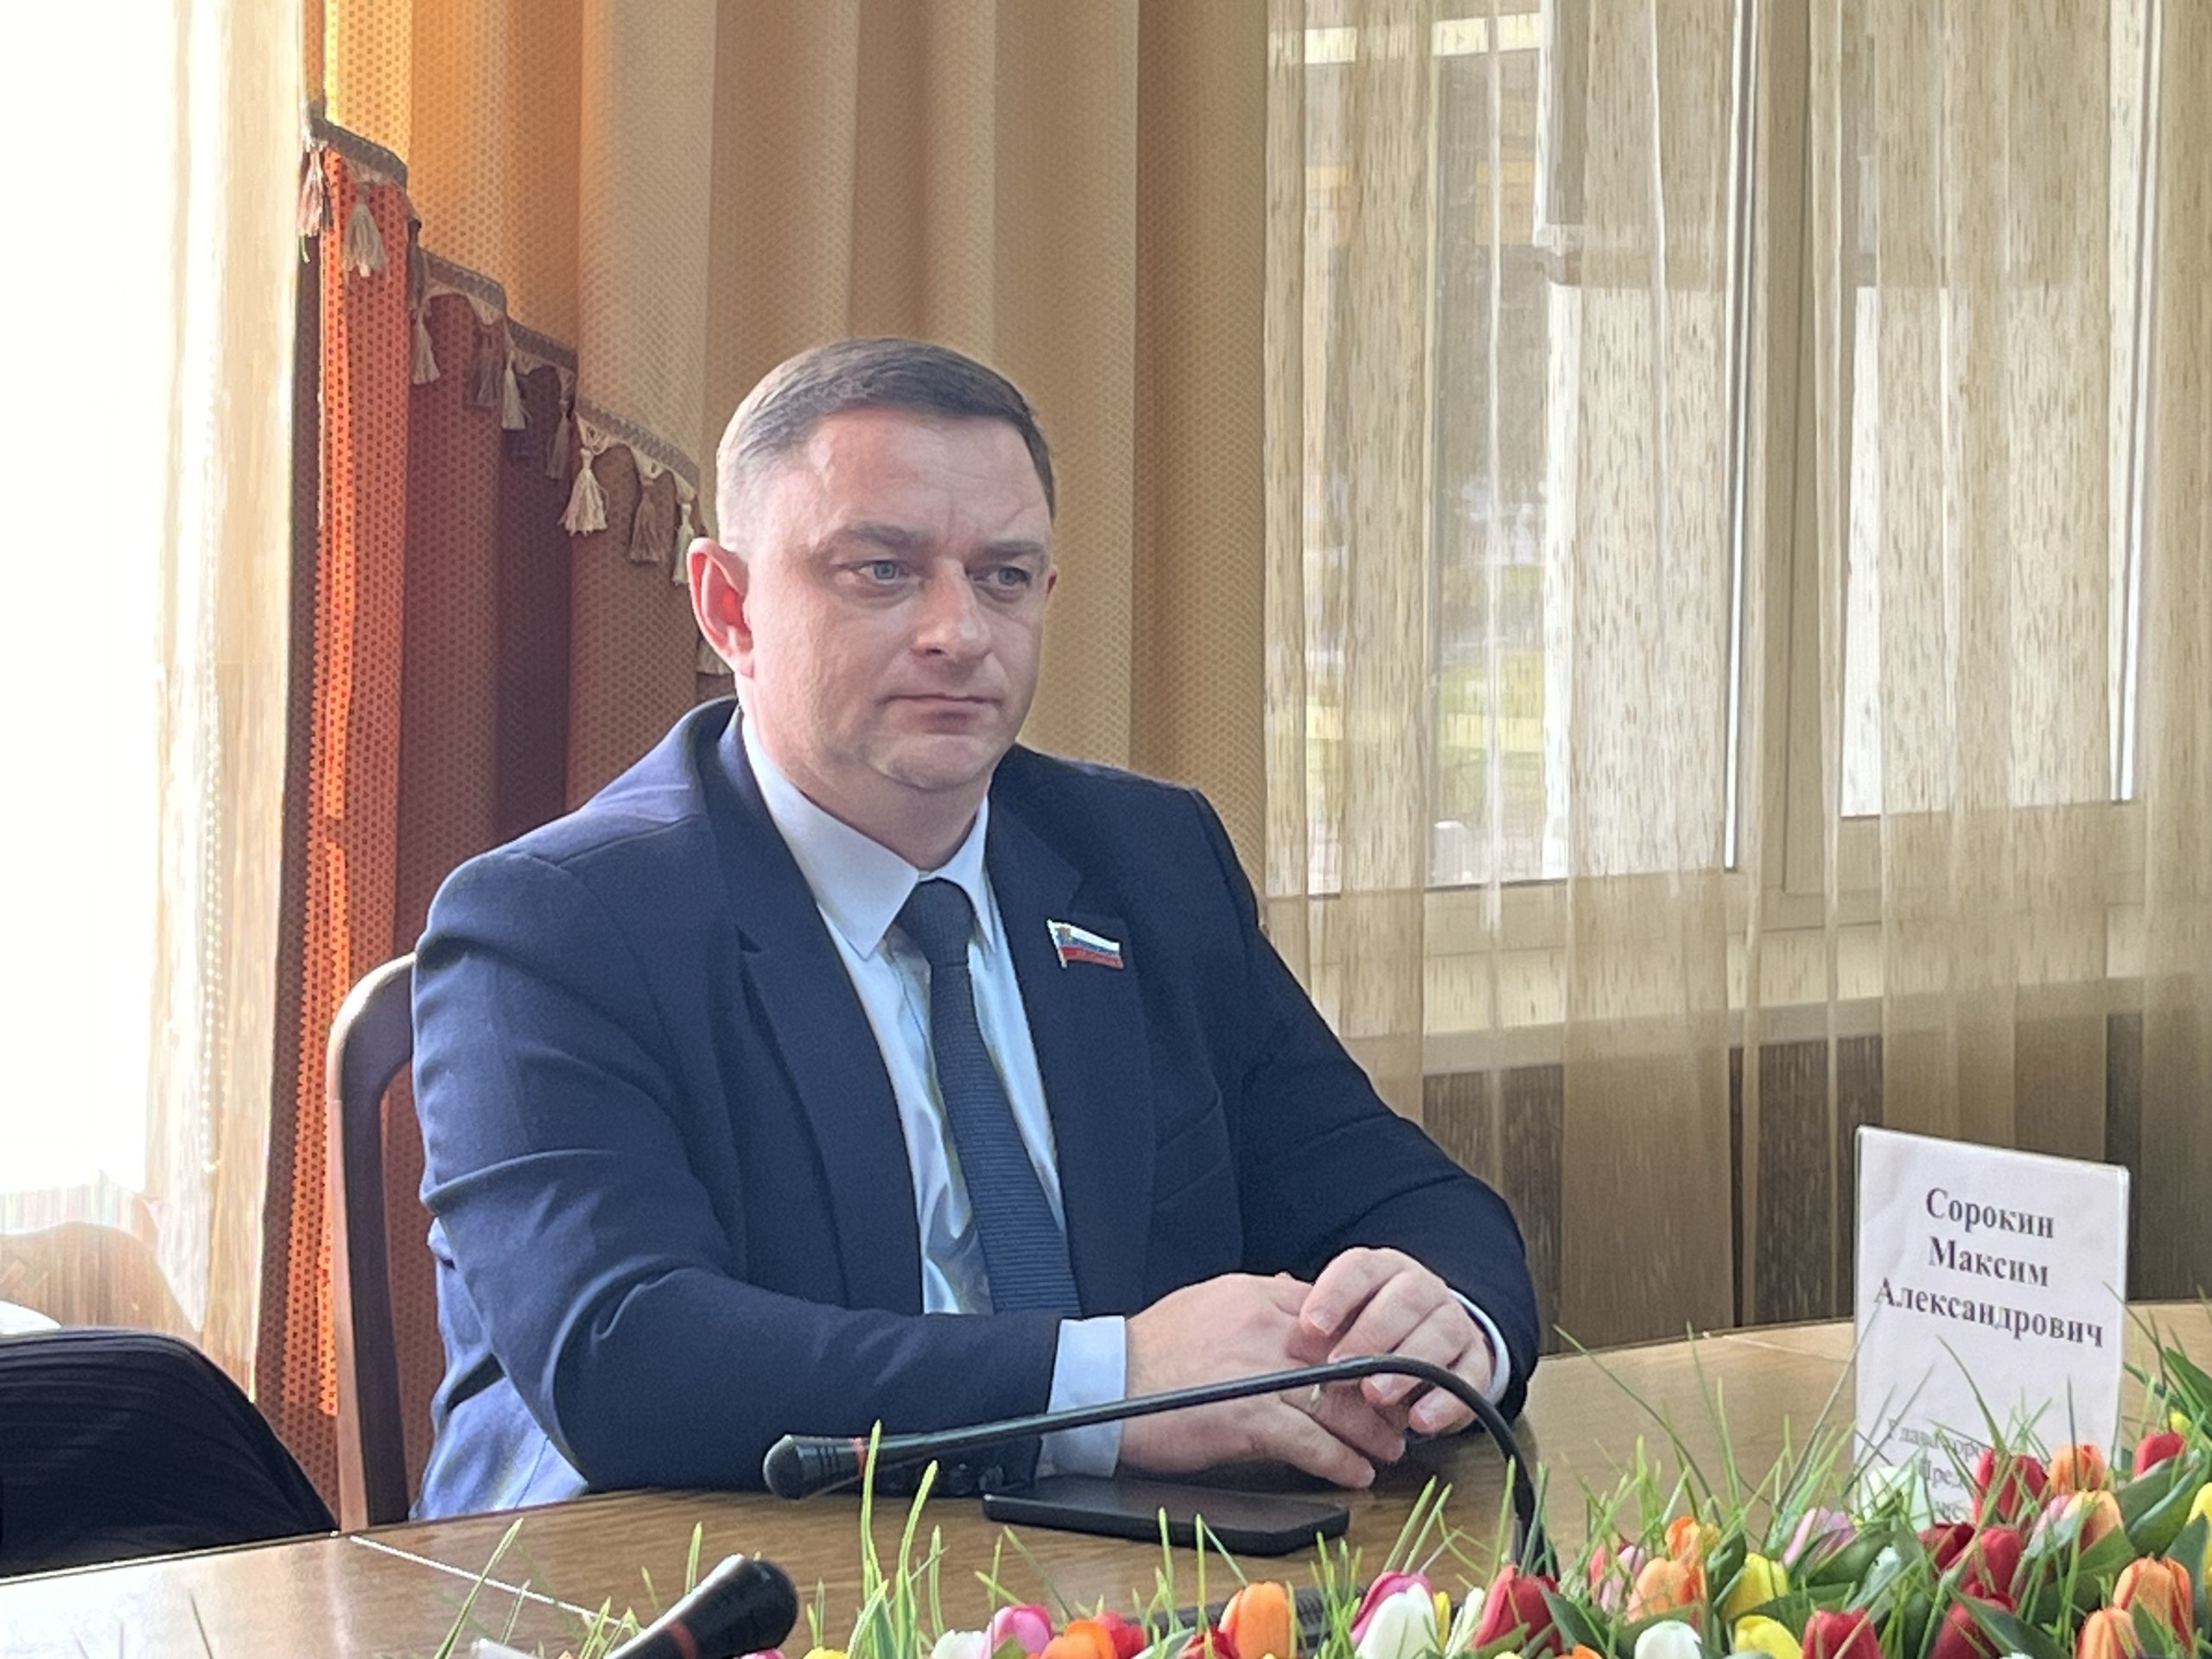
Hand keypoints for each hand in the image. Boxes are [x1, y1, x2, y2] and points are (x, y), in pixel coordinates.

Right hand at [1119, 1273, 1407, 1486]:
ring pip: (1340, 1403)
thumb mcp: (1209, 1300)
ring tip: (1389, 1450)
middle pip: (1349, 1360)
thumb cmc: (1152, 1348)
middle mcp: (1268, 1329)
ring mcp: (1261, 1375)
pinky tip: (1356, 1474)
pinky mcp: (1249, 1419)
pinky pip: (1313, 1443)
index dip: (1370, 1343)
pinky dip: (1341, 1462)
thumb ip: (1259, 1298)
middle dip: (1383, 1391)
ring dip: (1371, 1432)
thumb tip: (1295, 1290)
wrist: (1104, 1379)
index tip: (1387, 1366)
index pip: (1336, 1314)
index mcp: (1259, 1297)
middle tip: (1401, 1415)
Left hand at [1298, 1248, 1492, 1436]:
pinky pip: (1469, 1379)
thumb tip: (1276, 1317)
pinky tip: (1420, 1419)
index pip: (1360, 1269)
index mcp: (1383, 1269)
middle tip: (1341, 1366)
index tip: (1311, 1326)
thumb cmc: (1372, 1328)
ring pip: (1438, 1335)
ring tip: (1375, 1394)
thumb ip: (1317, 1319)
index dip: (1335, 1295)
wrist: (1434, 1341)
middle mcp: (1422, 1288)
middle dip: (1371, 1334)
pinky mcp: (1476, 1361)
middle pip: (1404, 1300)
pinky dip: (1445, 1401)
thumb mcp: (1343, 1316)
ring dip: (1406, 1367)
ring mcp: (1454, 1322)